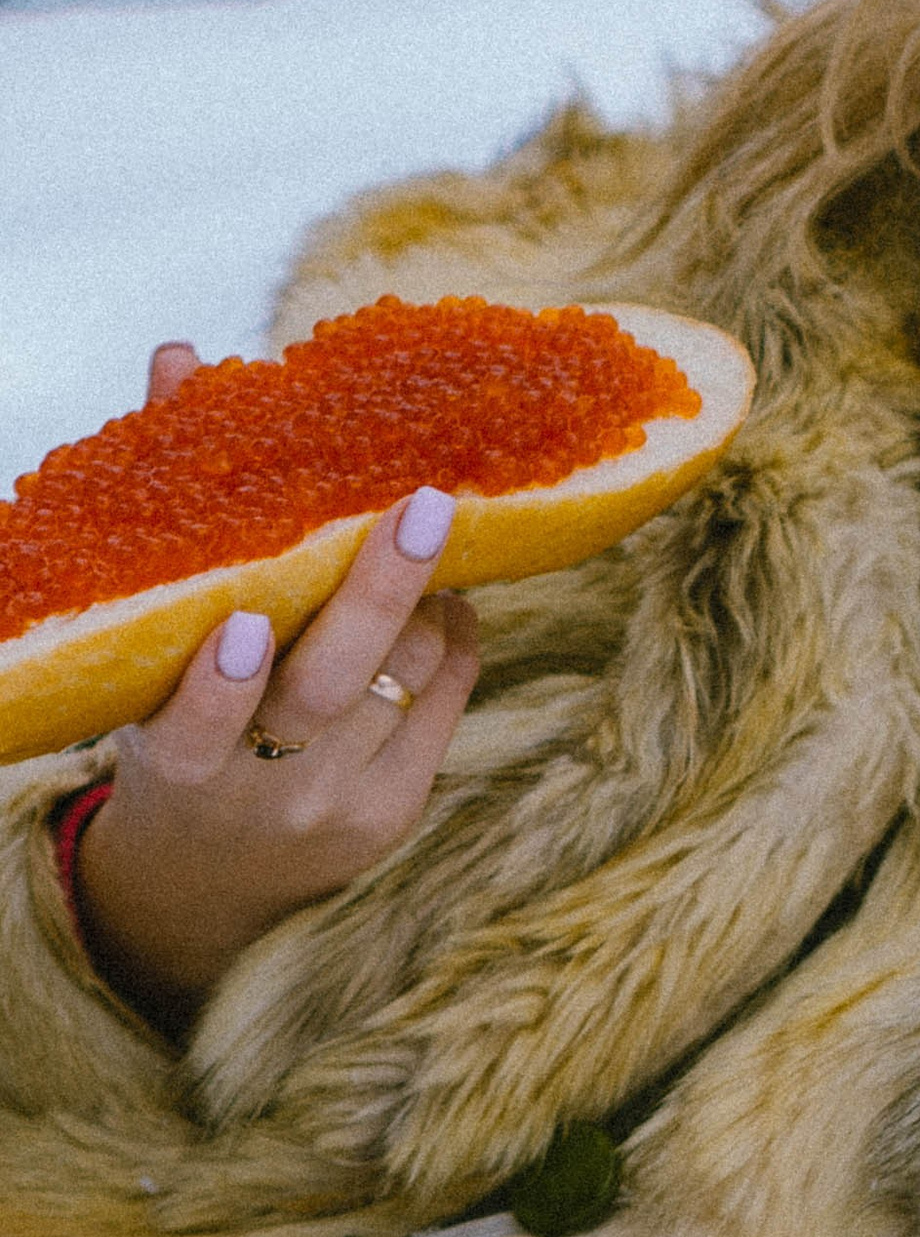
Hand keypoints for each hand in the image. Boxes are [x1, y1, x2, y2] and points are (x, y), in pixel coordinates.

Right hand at [71, 341, 479, 1028]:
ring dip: (424, 598)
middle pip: (326, 691)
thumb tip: (181, 359)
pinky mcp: (398, 811)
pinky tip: (444, 596)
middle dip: (378, 595)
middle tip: (424, 505)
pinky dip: (452, 635)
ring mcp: (336, 808)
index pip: (194, 730)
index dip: (220, 684)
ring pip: (403, 681)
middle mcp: (256, 794)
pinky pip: (447, 702)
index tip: (246, 622)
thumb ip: (171, 506)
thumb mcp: (150, 644)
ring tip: (426, 531)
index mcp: (174, 762)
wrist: (208, 876)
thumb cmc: (175, 715)